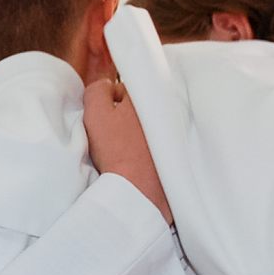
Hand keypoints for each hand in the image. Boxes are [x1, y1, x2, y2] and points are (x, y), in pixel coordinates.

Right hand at [82, 78, 170, 223]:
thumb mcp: (95, 114)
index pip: (125, 87)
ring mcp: (175, 128)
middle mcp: (166, 107)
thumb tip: (104, 87)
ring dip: (137, 128)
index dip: (110, 101)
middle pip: (138, 104)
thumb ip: (96, 90)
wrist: (138, 188)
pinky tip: (139, 157)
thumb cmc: (117, 151)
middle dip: (125, 113)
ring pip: (148, 121)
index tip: (105, 118)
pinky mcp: (178, 148)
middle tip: (114, 133)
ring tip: (126, 147)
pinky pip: (158, 138)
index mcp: (147, 95)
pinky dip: (149, 144)